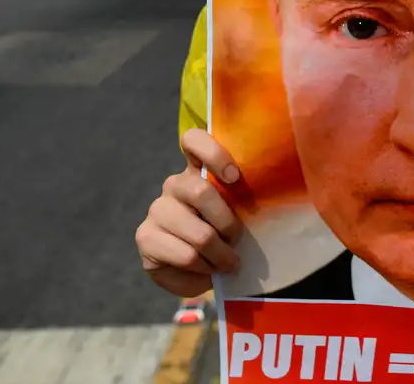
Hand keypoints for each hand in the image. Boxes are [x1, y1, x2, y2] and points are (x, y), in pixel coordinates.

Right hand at [136, 129, 242, 296]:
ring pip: (198, 232)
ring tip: (227, 262)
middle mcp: (175, 185)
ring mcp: (157, 209)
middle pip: (199, 191)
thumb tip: (268, 199)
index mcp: (198, 171)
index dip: (213, 153)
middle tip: (236, 239)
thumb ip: (244, 199)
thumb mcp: (240, 214)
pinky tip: (207, 269)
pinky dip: (205, 268)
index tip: (234, 177)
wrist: (201, 273)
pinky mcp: (145, 237)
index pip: (193, 140)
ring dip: (221, 254)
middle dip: (227, 223)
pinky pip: (186, 255)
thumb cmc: (227, 237)